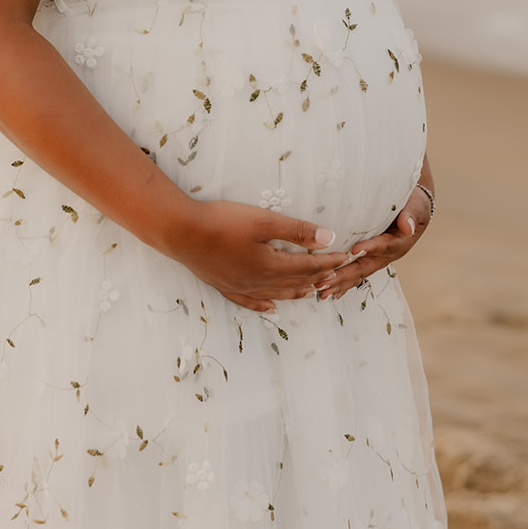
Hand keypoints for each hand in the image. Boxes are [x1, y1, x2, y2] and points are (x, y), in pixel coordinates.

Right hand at [171, 200, 343, 313]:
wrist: (182, 233)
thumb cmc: (223, 222)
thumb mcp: (264, 221)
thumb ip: (297, 231)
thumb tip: (329, 238)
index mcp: (271, 266)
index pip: (308, 266)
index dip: (328, 262)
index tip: (345, 258)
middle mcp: (259, 282)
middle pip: (295, 282)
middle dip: (318, 277)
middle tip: (335, 274)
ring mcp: (241, 287)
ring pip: (276, 294)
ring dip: (297, 292)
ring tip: (312, 291)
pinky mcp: (225, 286)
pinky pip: (250, 302)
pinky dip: (265, 305)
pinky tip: (272, 307)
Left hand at [313, 182, 433, 302]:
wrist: (414, 208)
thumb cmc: (413, 203)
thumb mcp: (416, 206)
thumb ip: (411, 215)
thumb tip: (408, 227)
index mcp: (399, 241)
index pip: (384, 245)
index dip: (370, 248)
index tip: (354, 250)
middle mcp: (387, 255)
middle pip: (365, 266)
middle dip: (345, 274)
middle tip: (325, 281)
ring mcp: (378, 259)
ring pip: (358, 273)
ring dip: (340, 282)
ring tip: (321, 290)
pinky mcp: (370, 259)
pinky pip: (356, 273)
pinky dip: (342, 282)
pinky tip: (328, 290)